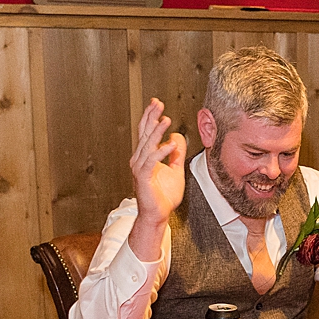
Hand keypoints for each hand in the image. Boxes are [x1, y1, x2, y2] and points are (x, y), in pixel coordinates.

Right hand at [127, 98, 187, 260]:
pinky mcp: (143, 178)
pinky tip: (170, 145)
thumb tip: (177, 138)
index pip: (147, 132)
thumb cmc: (164, 196)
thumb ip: (176, 154)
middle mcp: (140, 160)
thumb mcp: (175, 170)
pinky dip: (160, 152)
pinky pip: (151, 161)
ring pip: (147, 145)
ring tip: (166, 120)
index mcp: (146, 156)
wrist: (158, 215)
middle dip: (151, 117)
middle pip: (144, 134)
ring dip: (157, 132)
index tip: (157, 104)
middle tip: (158, 103)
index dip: (151, 117)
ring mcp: (140, 168)